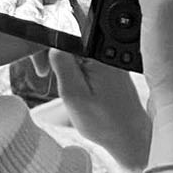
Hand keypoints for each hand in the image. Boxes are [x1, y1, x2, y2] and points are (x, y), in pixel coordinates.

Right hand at [43, 51, 152, 172]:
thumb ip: (62, 65)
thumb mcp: (74, 95)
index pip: (63, 37)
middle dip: (56, 61)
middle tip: (59, 85)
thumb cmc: (103, 121)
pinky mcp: (111, 67)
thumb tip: (53, 44)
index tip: (43, 70)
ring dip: (67, 70)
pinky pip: (87, 63)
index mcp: (97, 54)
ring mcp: (110, 59)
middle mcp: (106, 51)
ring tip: (74, 92)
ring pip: (76, 55)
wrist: (128, 135)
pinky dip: (79, 76)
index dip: (47, 51)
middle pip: (69, 42)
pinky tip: (84, 92)